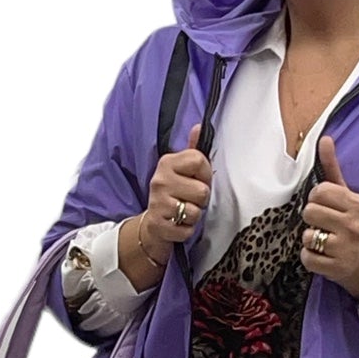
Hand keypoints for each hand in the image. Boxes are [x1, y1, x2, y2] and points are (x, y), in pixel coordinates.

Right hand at [129, 121, 212, 271]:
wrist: (153, 226)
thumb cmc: (173, 195)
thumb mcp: (182, 170)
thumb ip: (193, 150)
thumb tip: (199, 126)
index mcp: (167, 163)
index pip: (200, 160)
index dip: (205, 174)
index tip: (197, 180)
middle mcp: (159, 180)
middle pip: (202, 190)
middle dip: (201, 200)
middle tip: (189, 200)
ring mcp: (157, 203)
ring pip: (195, 211)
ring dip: (194, 216)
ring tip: (183, 213)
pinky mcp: (158, 225)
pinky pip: (187, 229)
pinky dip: (186, 231)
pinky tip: (178, 225)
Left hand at [300, 134, 358, 296]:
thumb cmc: (350, 223)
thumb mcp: (346, 194)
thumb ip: (332, 168)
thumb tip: (324, 139)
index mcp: (357, 203)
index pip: (319, 191)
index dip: (315, 199)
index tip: (325, 206)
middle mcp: (354, 225)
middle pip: (310, 212)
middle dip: (311, 219)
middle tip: (323, 224)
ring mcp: (346, 248)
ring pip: (306, 236)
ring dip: (309, 239)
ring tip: (323, 240)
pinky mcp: (336, 268)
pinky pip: (307, 258)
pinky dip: (309, 258)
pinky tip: (322, 256)